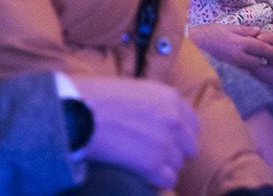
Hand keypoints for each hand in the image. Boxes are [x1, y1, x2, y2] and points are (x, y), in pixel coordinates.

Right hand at [69, 76, 198, 190]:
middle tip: (154, 157)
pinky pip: (167, 181)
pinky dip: (156, 182)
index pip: (192, 125)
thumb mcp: (135, 89)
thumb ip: (154, 104)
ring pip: (178, 166)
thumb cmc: (98, 97)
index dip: (180, 136)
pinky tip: (141, 176)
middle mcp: (174, 120)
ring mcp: (165, 143)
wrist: (80, 112)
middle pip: (189, 148)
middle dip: (174, 153)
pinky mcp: (152, 165)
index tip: (169, 142)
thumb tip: (157, 120)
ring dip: (162, 168)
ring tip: (143, 166)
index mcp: (171, 98)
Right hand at [188, 24, 272, 87]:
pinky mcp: (227, 71)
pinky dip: (247, 70)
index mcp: (241, 43)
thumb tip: (259, 32)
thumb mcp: (229, 27)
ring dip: (257, 66)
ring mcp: (232, 65)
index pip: (262, 49)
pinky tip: (248, 68)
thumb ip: (246, 31)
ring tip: (263, 63)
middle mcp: (238, 56)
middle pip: (259, 61)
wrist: (193, 44)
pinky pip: (241, 73)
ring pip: (251, 69)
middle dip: (266, 60)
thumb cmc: (211, 33)